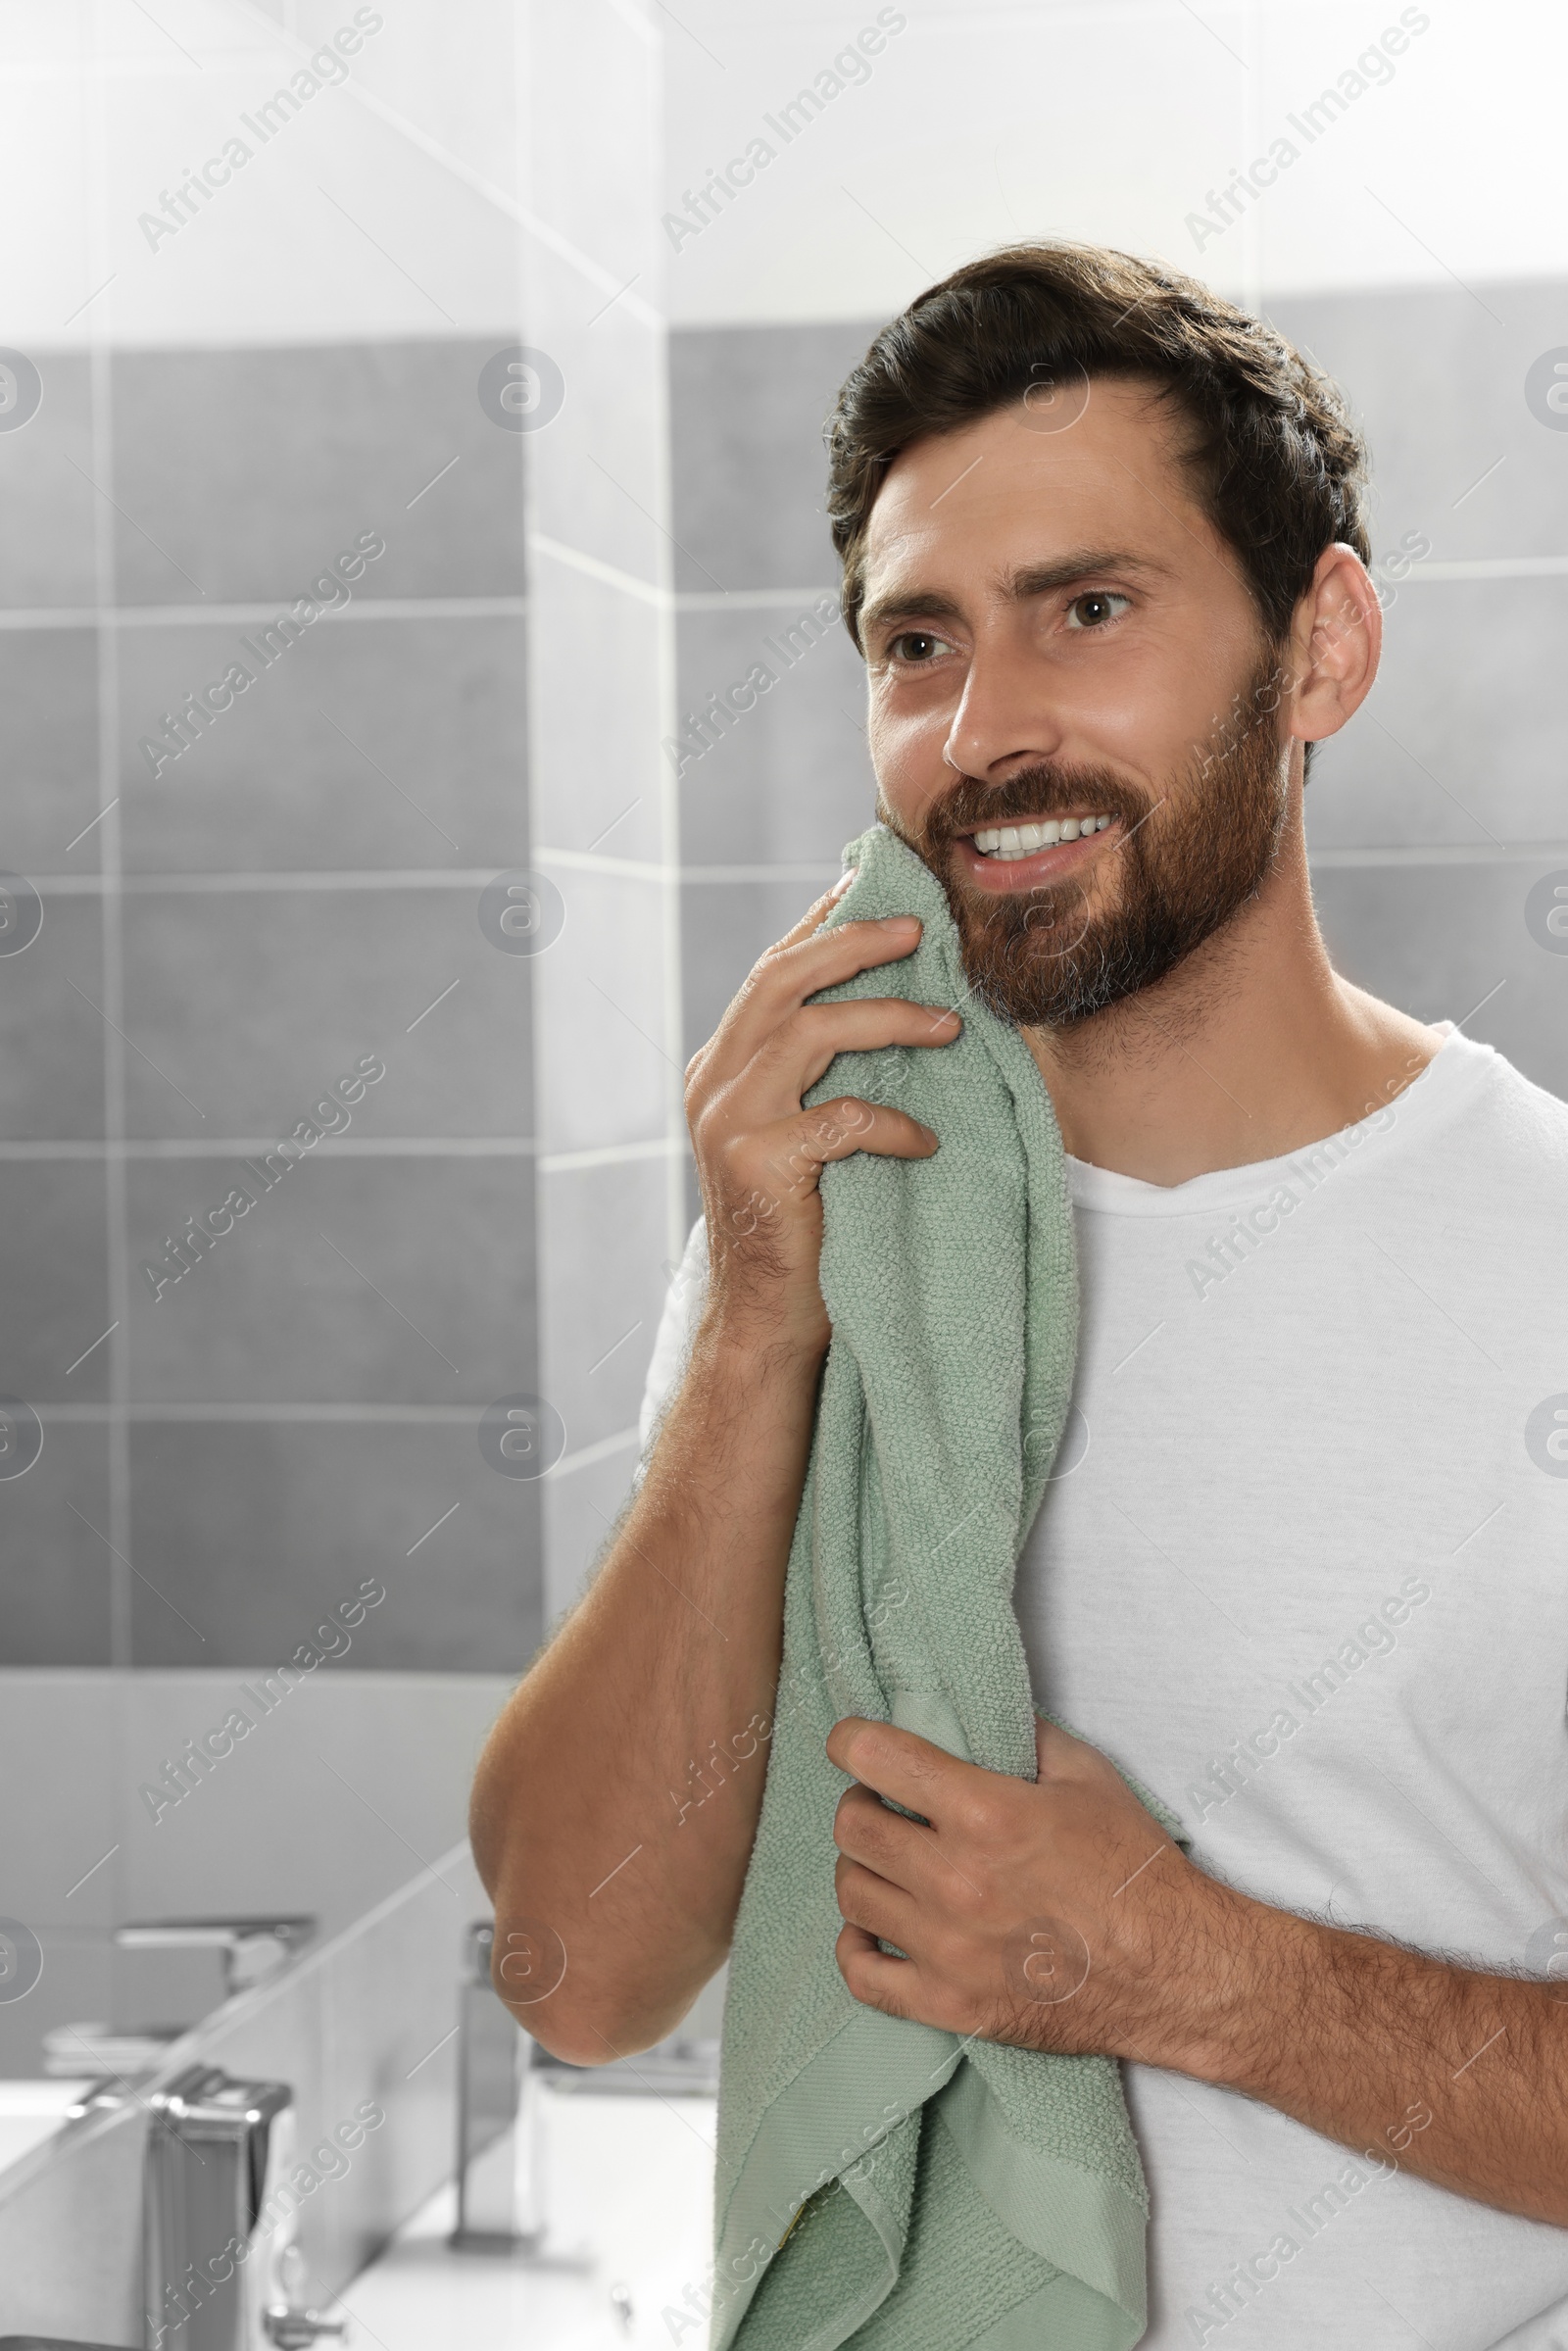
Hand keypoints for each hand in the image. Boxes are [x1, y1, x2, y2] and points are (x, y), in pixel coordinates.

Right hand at [685, 882, 961, 1355]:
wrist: (764, 1322)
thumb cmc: (802, 1229)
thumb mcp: (801, 1136)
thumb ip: (816, 1075)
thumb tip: (893, 1005)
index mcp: (721, 1068)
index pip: (771, 973)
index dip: (823, 925)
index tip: (874, 886)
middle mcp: (713, 1084)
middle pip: (781, 981)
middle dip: (854, 944)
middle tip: (920, 929)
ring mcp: (727, 1123)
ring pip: (809, 1034)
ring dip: (887, 1019)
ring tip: (949, 1026)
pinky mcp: (759, 1166)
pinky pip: (841, 1120)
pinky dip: (892, 1124)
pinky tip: (925, 1140)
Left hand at [828, 1715, 1241, 2069]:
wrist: (1175, 1972)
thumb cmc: (1134, 1869)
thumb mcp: (1087, 1776)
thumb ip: (1022, 1735)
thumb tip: (973, 1712)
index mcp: (987, 1814)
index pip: (876, 1757)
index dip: (852, 1741)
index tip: (852, 1742)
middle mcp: (956, 1880)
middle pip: (853, 1825)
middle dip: (862, 1802)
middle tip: (886, 1803)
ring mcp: (947, 1950)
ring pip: (852, 1892)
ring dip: (864, 1867)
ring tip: (893, 1861)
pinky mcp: (950, 2006)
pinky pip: (862, 1975)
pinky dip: (857, 1945)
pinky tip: (875, 1925)